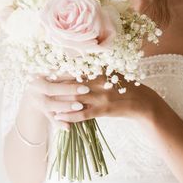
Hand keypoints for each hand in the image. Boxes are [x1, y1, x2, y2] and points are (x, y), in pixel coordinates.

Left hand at [26, 72, 158, 125]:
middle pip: (71, 83)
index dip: (59, 72)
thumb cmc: (124, 87)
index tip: (44, 72)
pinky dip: (70, 116)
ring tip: (45, 102)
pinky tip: (59, 117)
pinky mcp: (103, 110)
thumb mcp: (110, 74)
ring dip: (58, 101)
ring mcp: (100, 97)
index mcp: (99, 72)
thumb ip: (95, 70)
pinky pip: (83, 114)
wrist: (142, 102)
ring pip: (74, 98)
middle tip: (39, 87)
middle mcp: (98, 83)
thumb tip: (78, 64)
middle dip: (55, 85)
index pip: (75, 71)